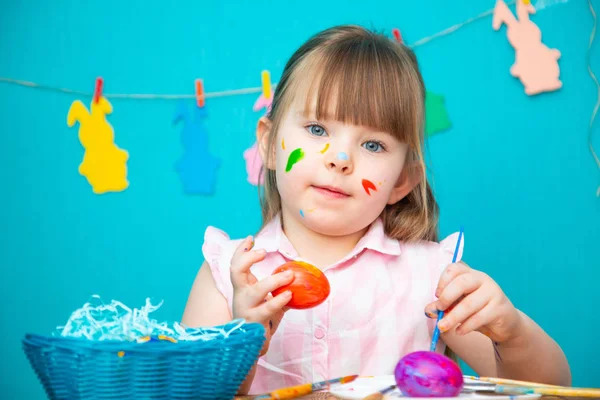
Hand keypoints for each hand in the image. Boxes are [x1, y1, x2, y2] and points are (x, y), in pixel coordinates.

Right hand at [230, 235, 293, 354]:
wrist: (250, 344)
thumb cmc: (260, 316)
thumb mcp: (265, 297)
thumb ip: (276, 285)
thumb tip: (297, 270)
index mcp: (242, 286)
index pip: (235, 263)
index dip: (241, 250)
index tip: (251, 238)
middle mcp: (241, 295)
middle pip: (236, 271)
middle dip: (248, 258)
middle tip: (264, 251)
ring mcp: (246, 308)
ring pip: (256, 291)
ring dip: (274, 281)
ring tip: (289, 275)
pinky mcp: (255, 321)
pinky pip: (267, 309)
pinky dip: (278, 301)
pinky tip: (289, 295)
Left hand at [425, 262, 523, 343]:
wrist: (505, 323)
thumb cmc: (477, 311)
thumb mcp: (457, 306)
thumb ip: (442, 306)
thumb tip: (429, 311)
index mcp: (469, 274)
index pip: (454, 268)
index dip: (443, 280)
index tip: (437, 295)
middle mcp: (482, 279)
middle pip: (462, 282)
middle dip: (447, 297)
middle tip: (439, 310)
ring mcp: (493, 292)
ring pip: (470, 303)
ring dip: (453, 317)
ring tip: (443, 327)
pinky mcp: (500, 308)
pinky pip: (480, 317)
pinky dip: (466, 326)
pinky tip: (459, 331)